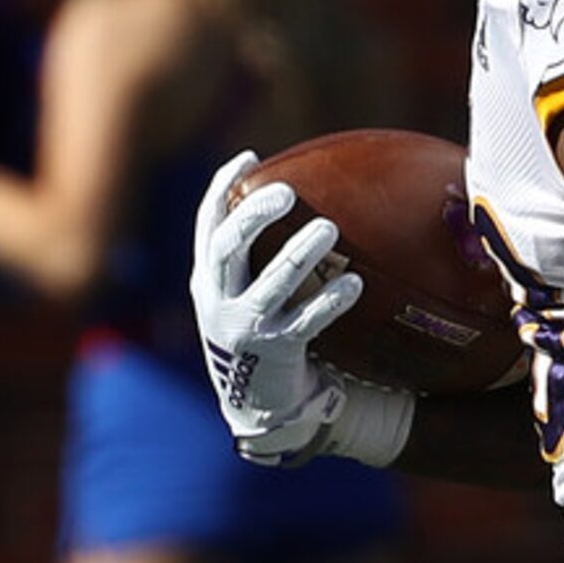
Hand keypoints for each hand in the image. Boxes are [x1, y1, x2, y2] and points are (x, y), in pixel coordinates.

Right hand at [190, 149, 362, 463]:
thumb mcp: (246, 294)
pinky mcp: (274, 353)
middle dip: (253, 216)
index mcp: (209, 279)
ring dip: (298, 254)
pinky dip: (330, 302)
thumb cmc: (261, 333)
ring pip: (268, 285)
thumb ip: (259, 257)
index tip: (249, 158)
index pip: (207, 225)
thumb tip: (307, 198)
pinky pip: (305, 323)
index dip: (222, 190)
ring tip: (328, 228)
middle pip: (226, 248)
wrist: (257, 403)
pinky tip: (356, 285)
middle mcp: (218, 300)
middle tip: (287, 192)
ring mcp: (243, 328)